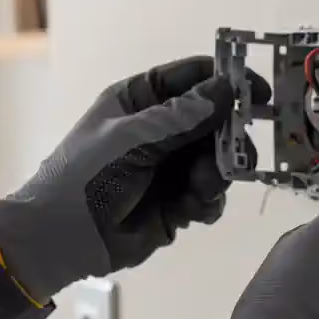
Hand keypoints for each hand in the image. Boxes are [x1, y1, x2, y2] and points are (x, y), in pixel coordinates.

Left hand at [0, 56, 268, 303]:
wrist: (60, 239)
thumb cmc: (85, 177)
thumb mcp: (130, 140)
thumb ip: (180, 118)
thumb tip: (225, 88)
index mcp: (140, 101)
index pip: (192, 78)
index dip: (227, 82)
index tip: (259, 95)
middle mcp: (159, 129)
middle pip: (214, 121)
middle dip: (227, 138)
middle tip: (235, 155)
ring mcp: (170, 167)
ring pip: (217, 160)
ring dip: (216, 175)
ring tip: (198, 189)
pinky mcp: (176, 204)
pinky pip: (208, 195)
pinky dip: (208, 202)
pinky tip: (192, 211)